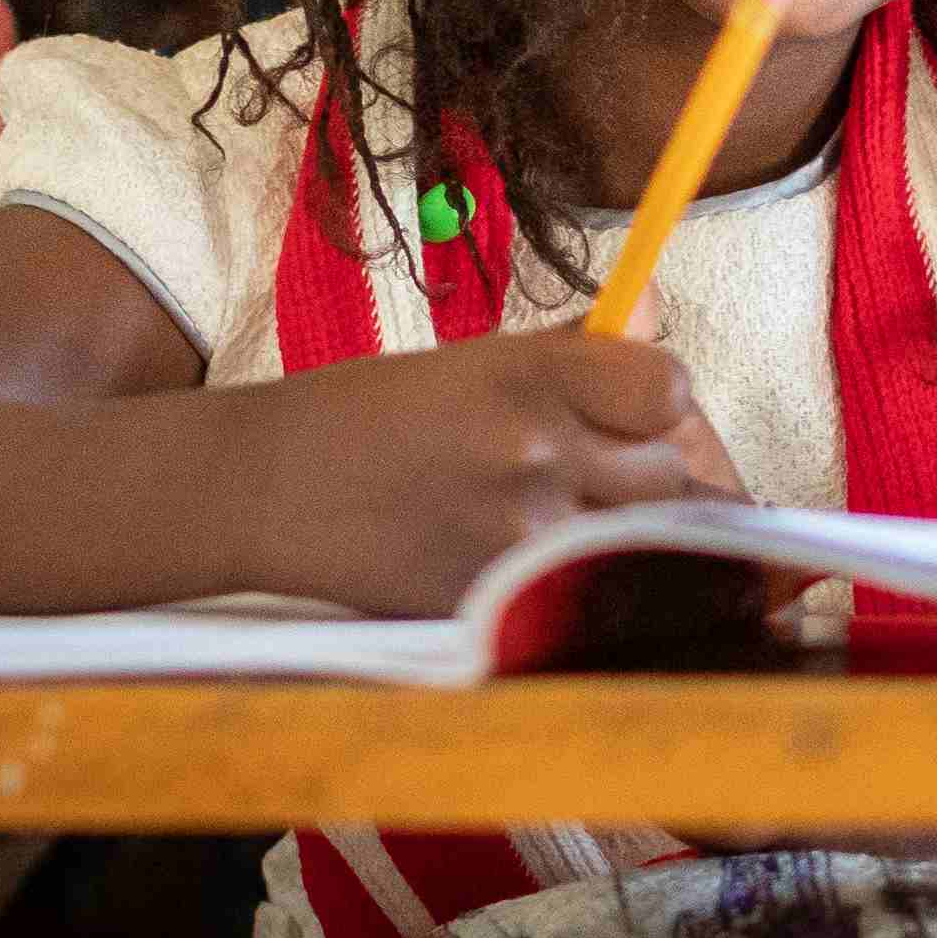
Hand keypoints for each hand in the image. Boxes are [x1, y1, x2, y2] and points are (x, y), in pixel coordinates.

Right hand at [282, 331, 721, 614]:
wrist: (269, 486)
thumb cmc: (370, 413)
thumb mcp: (474, 362)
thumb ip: (573, 359)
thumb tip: (658, 338)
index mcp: (532, 374)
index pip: (667, 389)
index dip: (658, 405)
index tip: (634, 415)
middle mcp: (536, 450)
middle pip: (666, 475)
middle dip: (642, 477)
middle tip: (594, 476)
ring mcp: (520, 534)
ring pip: (636, 543)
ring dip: (616, 536)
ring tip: (557, 522)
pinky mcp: (496, 600)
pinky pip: (581, 595)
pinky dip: (571, 587)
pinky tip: (529, 569)